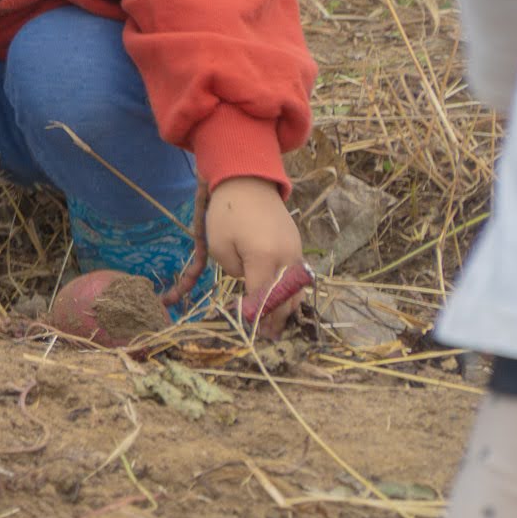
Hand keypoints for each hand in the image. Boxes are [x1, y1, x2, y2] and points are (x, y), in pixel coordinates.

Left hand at [205, 177, 308, 336]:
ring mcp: (296, 251)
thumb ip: (235, 271)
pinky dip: (291, 291)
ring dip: (287, 308)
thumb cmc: (228, 211)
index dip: (255, 315)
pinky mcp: (297, 245)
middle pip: (285, 297)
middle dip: (276, 319)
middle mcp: (287, 257)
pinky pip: (297, 276)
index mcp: (264, 258)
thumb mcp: (219, 244)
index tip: (249, 328)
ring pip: (296, 289)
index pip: (262, 297)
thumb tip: (249, 282)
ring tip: (277, 326)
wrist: (249, 181)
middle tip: (267, 337)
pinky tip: (284, 303)